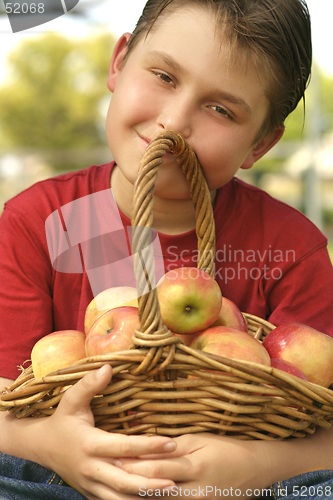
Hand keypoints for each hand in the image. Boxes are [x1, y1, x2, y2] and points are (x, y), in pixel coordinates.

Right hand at [37, 365, 176, 499]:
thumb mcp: (71, 399)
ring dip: (143, 497)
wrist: (41, 446)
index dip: (149, 446)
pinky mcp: (90, 493)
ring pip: (119, 497)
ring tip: (169, 492)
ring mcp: (90, 484)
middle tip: (176, 478)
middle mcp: (91, 468)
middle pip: (124, 480)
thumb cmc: (62, 420)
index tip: (171, 443)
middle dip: (151, 482)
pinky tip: (150, 499)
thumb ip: (89, 384)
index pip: (124, 447)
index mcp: (90, 444)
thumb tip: (108, 366)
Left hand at [114, 433, 269, 498]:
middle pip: (153, 490)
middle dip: (128, 483)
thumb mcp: (199, 441)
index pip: (155, 468)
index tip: (111, 457)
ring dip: (138, 496)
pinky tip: (140, 496)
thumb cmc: (224, 449)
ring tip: (116, 488)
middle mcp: (193, 492)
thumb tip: (143, 448)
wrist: (253, 470)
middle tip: (107, 474)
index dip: (131, 464)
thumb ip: (170, 447)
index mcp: (193, 467)